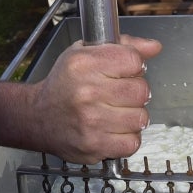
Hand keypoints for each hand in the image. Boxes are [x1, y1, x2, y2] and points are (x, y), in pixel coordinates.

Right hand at [25, 33, 161, 163]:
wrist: (38, 117)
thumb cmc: (64, 84)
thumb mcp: (84, 54)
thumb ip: (122, 47)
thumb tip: (154, 47)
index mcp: (82, 64)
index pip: (134, 60)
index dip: (134, 65)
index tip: (124, 71)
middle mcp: (86, 91)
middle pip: (141, 90)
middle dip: (134, 92)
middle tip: (119, 93)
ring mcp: (90, 121)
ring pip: (141, 118)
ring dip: (132, 116)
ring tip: (115, 112)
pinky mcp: (94, 145)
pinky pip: (133, 142)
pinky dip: (126, 137)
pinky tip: (112, 128)